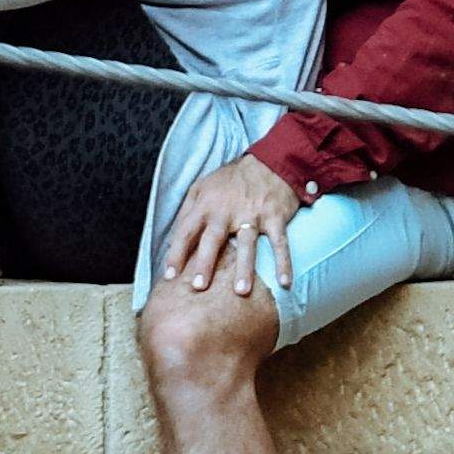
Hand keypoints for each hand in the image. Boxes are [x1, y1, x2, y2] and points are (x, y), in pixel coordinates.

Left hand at [160, 151, 305, 302]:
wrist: (270, 162)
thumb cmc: (231, 180)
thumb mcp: (202, 186)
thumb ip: (187, 210)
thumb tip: (174, 237)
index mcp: (206, 205)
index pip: (186, 232)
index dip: (176, 254)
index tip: (169, 276)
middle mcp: (227, 211)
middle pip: (214, 240)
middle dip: (205, 263)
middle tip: (199, 287)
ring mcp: (253, 214)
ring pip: (248, 244)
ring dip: (245, 268)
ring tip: (241, 291)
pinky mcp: (275, 217)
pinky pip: (280, 243)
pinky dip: (283, 262)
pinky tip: (284, 282)